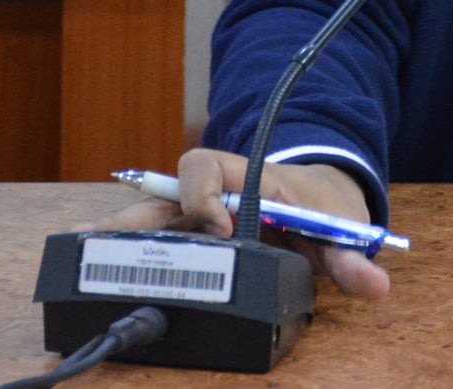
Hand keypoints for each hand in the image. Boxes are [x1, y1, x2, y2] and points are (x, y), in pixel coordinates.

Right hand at [96, 147, 390, 298]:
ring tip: (76, 249)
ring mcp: (195, 216)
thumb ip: (351, 258)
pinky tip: (85, 259)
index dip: (205, 195)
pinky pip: (150, 240)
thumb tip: (375, 286)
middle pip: (162, 197)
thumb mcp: (337, 229)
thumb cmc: (320, 208)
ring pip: (147, 219)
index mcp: (245, 177)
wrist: (317, 197)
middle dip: (134, 219)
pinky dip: (120, 249)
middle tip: (108, 243)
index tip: (222, 229)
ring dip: (114, 234)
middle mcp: (212, 193)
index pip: (207, 166)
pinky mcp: (188, 238)